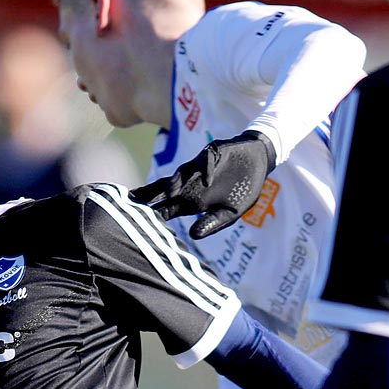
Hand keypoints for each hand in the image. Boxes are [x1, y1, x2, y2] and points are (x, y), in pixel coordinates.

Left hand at [129, 131, 276, 239]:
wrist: (258, 161)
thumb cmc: (241, 189)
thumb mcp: (230, 213)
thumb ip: (213, 223)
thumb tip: (194, 235)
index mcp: (191, 201)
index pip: (166, 209)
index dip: (152, 214)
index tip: (134, 223)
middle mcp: (190, 184)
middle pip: (164, 189)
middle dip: (150, 195)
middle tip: (131, 203)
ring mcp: (199, 168)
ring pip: (182, 174)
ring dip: (176, 182)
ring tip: (170, 193)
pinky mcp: (212, 153)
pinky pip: (206, 161)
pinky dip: (206, 169)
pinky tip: (208, 180)